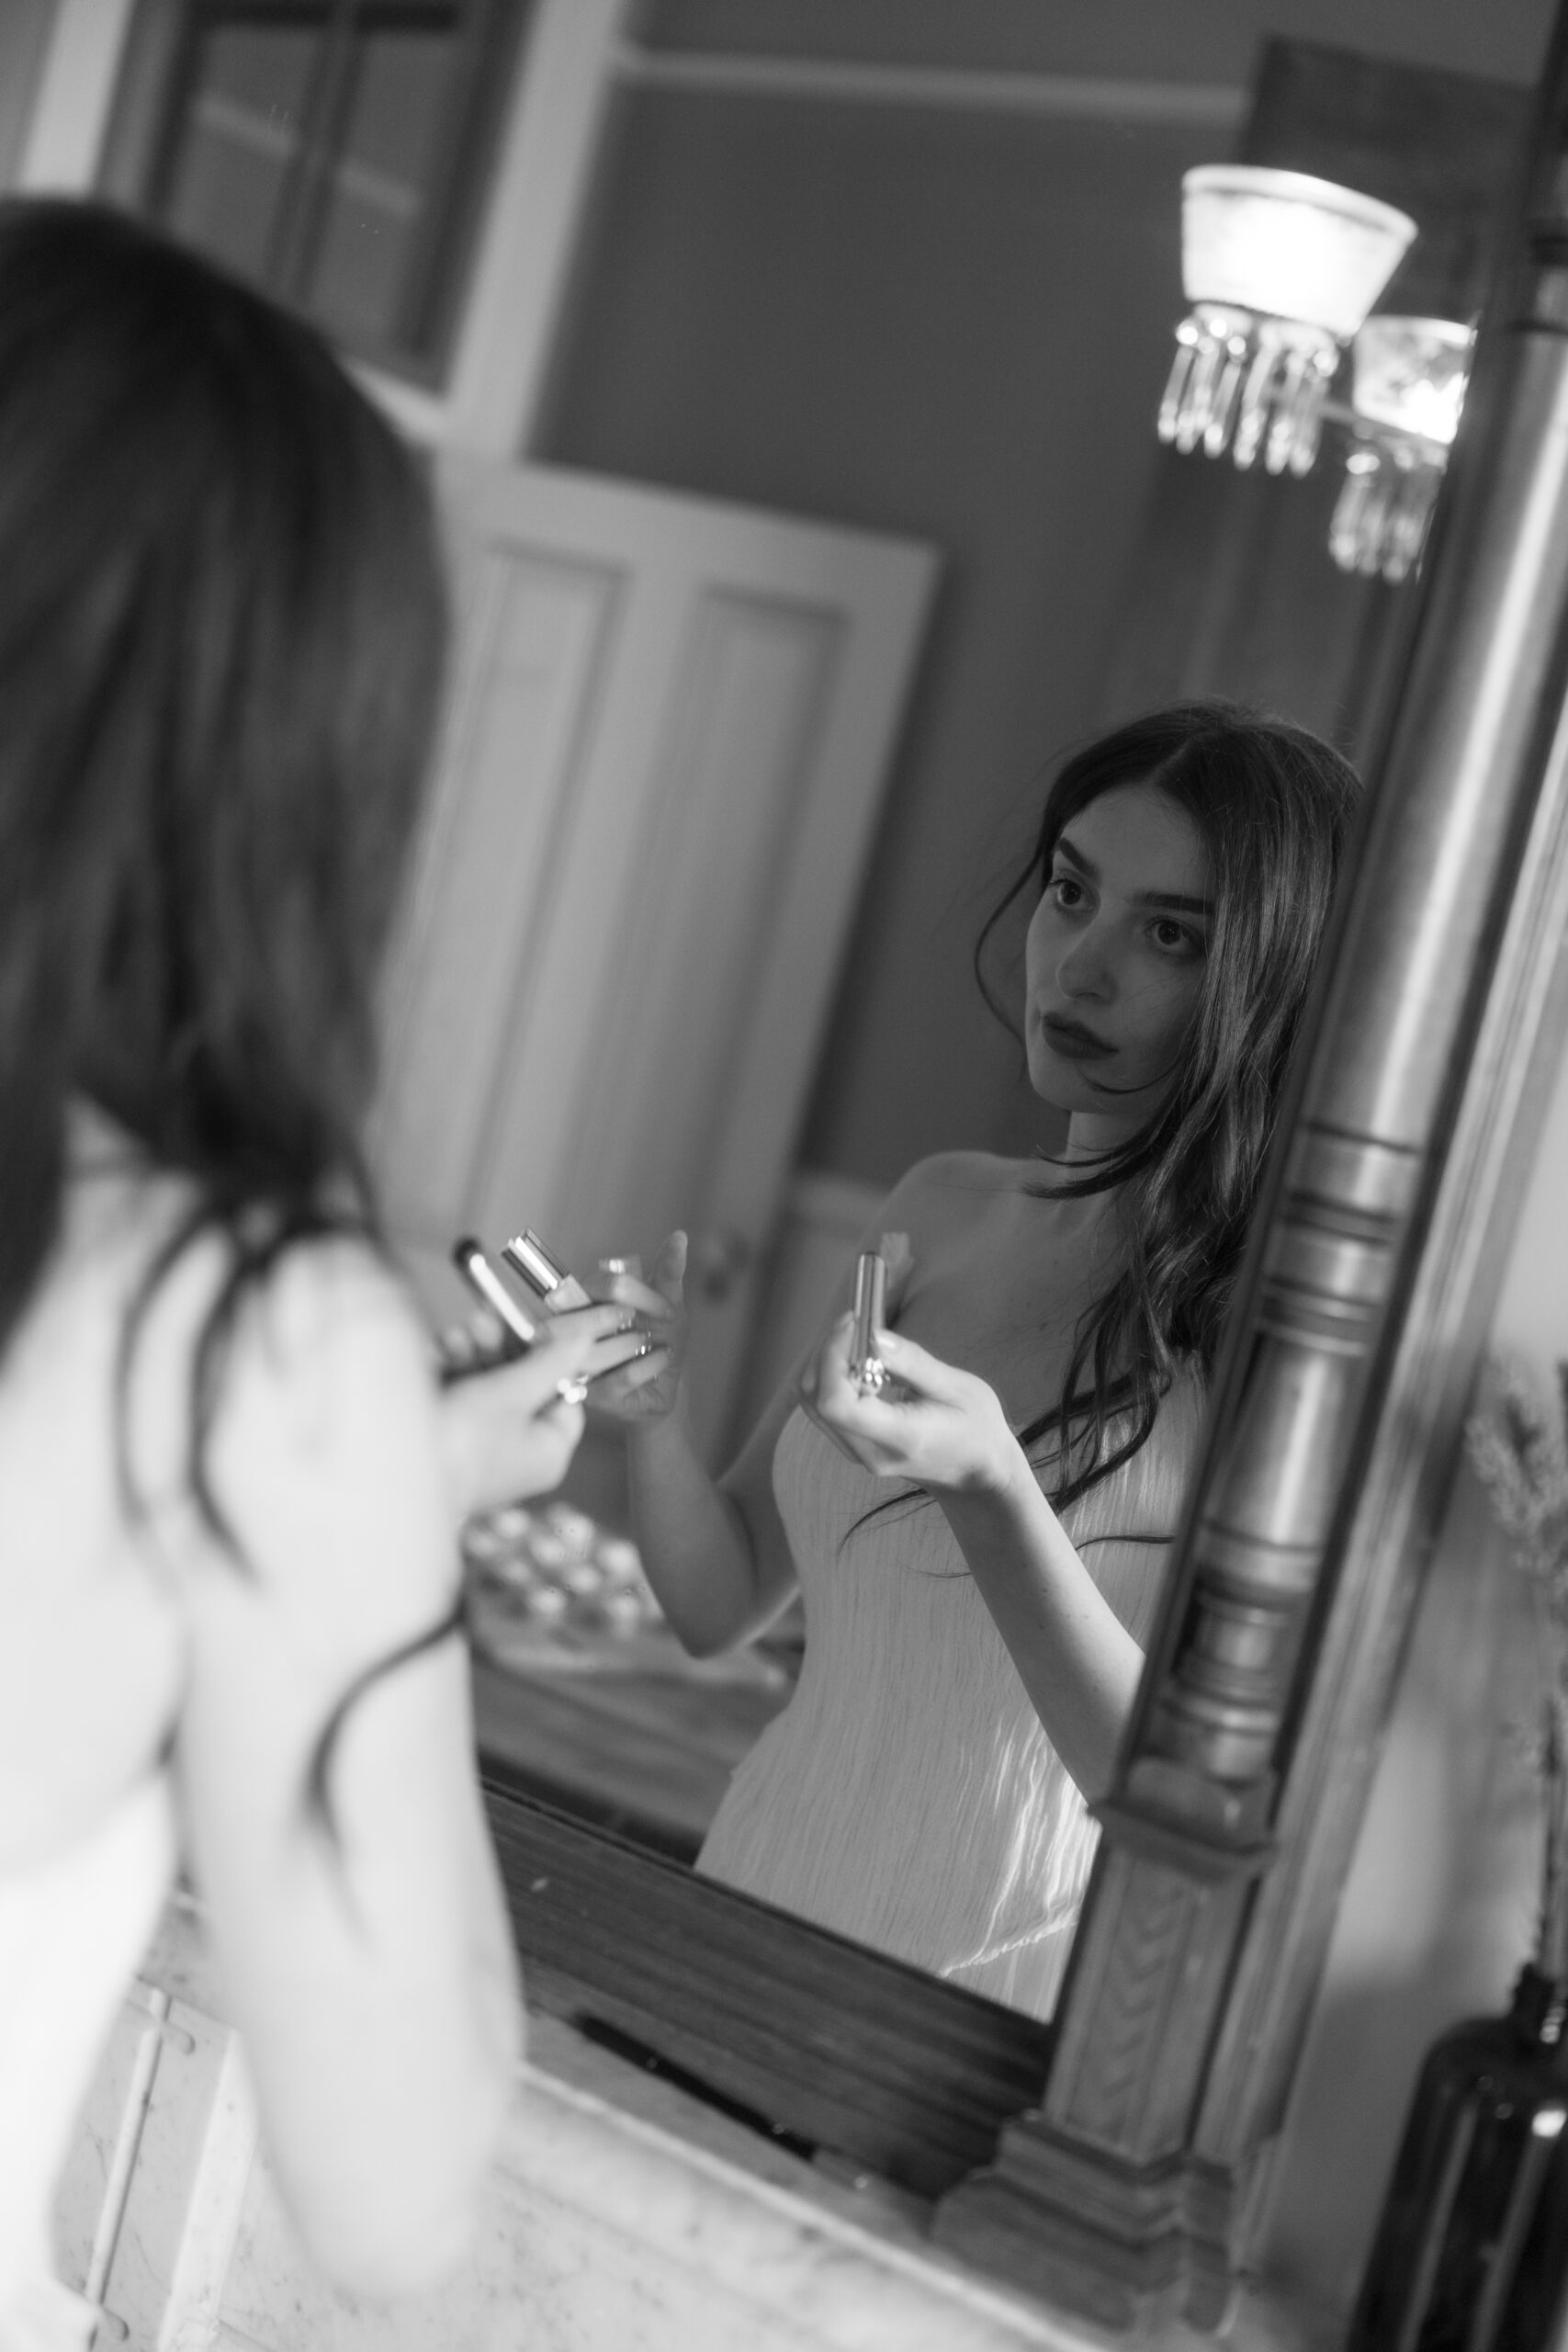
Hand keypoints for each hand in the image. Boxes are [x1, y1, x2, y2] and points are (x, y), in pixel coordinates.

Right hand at [437, 1304, 649, 1521]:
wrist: (392, 1473)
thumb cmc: (463, 1443)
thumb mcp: (514, 1392)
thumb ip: (549, 1363)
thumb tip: (584, 1342)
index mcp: (547, 1453)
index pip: (565, 1400)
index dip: (553, 1363)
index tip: (538, 1331)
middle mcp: (517, 1456)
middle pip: (522, 1388)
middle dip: (499, 1351)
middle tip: (484, 1322)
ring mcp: (479, 1450)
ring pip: (484, 1388)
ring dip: (470, 1355)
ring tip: (456, 1335)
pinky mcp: (446, 1440)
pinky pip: (455, 1398)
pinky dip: (448, 1372)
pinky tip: (437, 1351)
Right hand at [581, 1231, 687, 1423]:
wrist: (661, 1387)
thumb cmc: (657, 1340)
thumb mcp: (668, 1305)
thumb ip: (669, 1272)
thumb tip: (680, 1236)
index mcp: (587, 1298)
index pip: (603, 1284)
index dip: (641, 1294)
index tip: (667, 1308)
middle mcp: (572, 1327)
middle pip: (594, 1313)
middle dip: (638, 1318)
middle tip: (657, 1329)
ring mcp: (575, 1362)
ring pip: (595, 1349)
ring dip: (637, 1345)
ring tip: (655, 1347)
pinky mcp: (588, 1394)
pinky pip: (616, 1379)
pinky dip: (646, 1368)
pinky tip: (658, 1363)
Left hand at [803, 1315, 1021, 1499]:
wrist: (976, 1470)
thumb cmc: (976, 1426)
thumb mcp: (957, 1387)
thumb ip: (911, 1362)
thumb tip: (872, 1335)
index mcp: (901, 1439)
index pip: (837, 1404)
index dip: (832, 1358)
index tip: (852, 1324)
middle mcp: (871, 1452)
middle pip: (817, 1400)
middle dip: (827, 1352)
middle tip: (856, 1323)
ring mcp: (857, 1454)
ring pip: (813, 1403)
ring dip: (826, 1362)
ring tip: (858, 1338)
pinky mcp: (852, 1446)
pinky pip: (823, 1408)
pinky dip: (831, 1377)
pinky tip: (860, 1361)